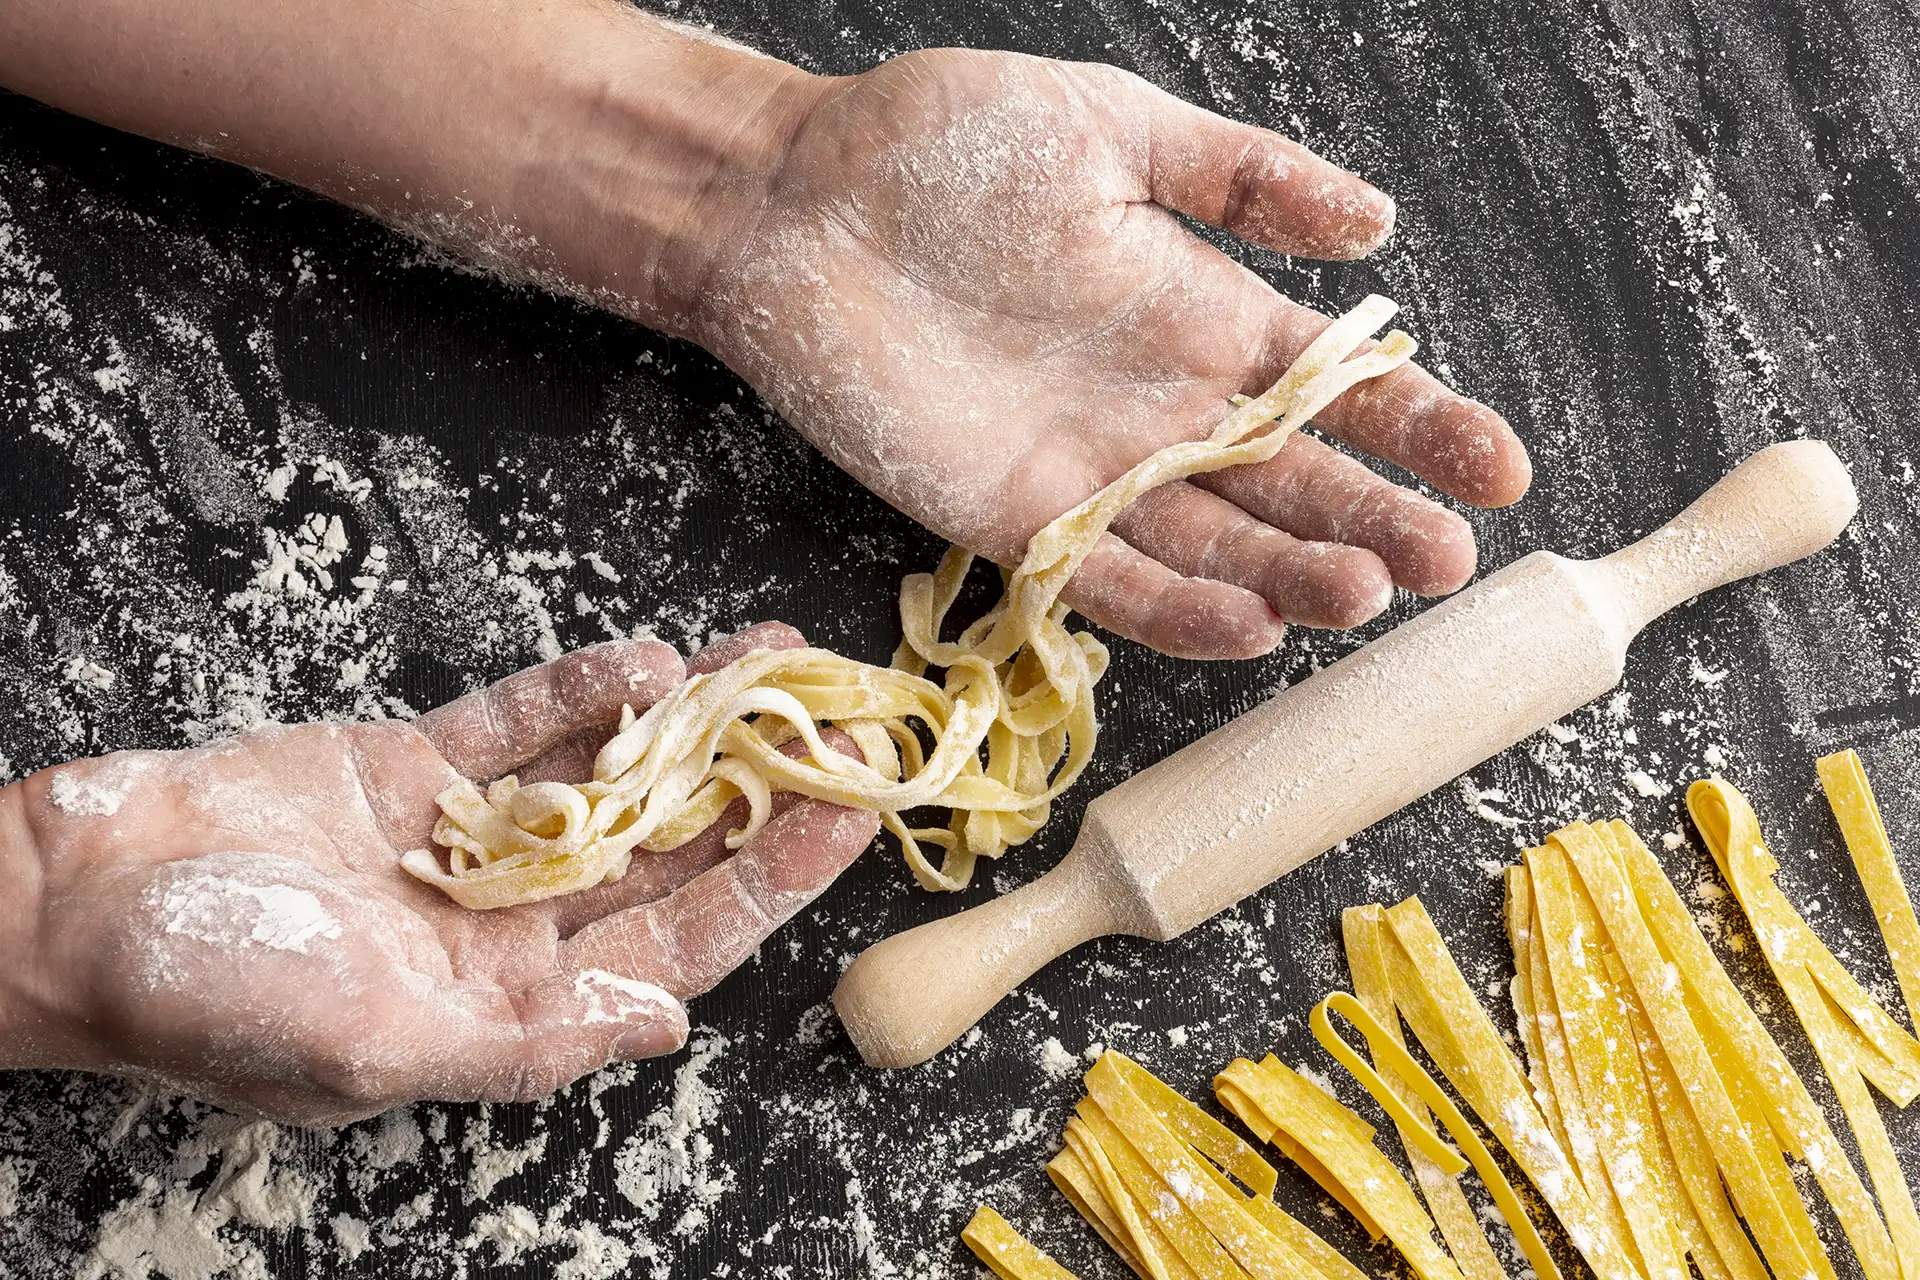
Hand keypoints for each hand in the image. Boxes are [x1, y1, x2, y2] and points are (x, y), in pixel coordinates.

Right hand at [0, 623, 875, 1125]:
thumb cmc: (209, 999)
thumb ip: (525, 1043)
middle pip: (664, 849)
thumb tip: (662, 1034)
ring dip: (689, 723)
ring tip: (774, 663)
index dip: (768, 881)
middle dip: (753, 786)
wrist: (71, 904)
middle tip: (842, 721)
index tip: (848, 817)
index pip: (676, 940)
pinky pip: (516, 725)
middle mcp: (506, 920)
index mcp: (509, 999)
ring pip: (608, 775)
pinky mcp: (410, 767)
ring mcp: (464, 838)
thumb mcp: (377, 1046)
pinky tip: (649, 660)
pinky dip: (578, 692)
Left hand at [691, 49, 1531, 657]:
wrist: (793, 199)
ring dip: (1293, 573)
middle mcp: (1159, 405)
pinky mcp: (1007, 515)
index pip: (1334, 388)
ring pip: (1214, 543)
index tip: (1501, 471)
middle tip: (1448, 557)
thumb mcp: (1115, 127)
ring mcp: (1087, 468)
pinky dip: (1176, 607)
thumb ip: (1243, 179)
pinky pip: (1105, 576)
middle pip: (1290, 482)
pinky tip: (1250, 623)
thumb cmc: (942, 144)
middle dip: (1375, 519)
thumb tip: (1379, 220)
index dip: (1421, 427)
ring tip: (1366, 593)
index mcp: (1198, 313)